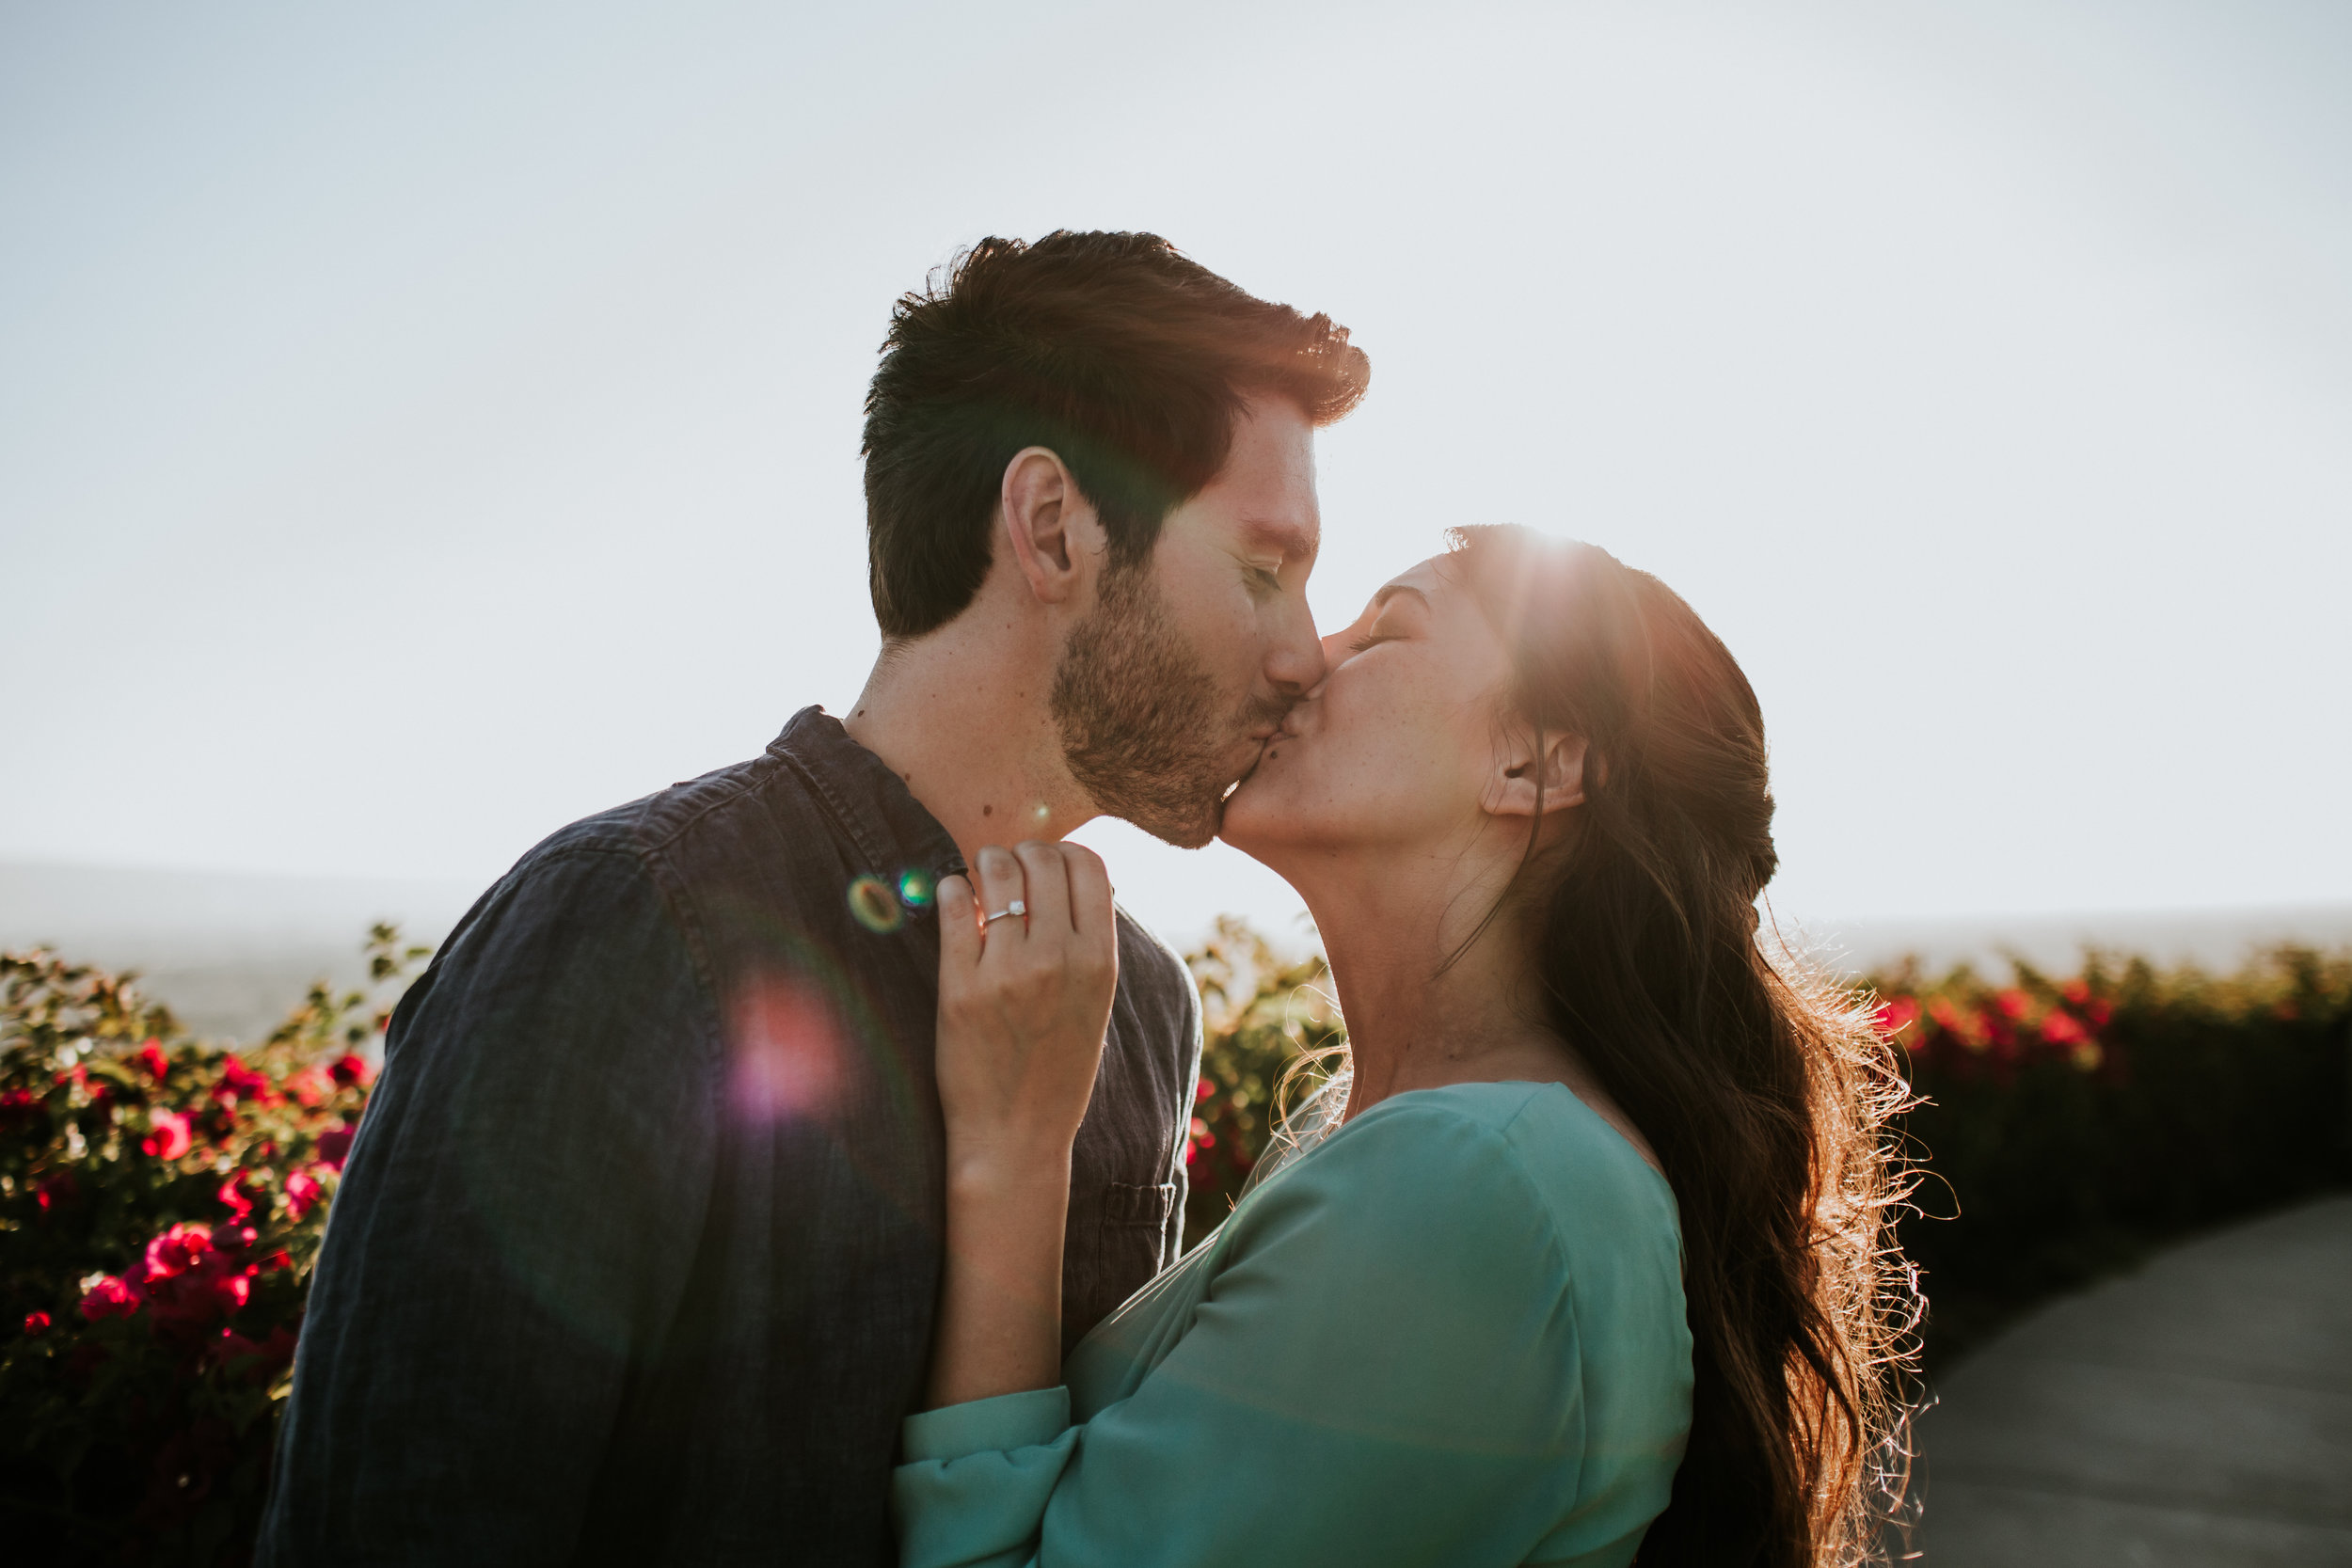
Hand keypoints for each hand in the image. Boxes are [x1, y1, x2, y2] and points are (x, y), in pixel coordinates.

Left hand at [934, 842, 1118, 1170]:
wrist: (1016, 1137)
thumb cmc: (1057, 1070)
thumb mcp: (1096, 1004)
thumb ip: (1090, 943)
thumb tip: (1078, 878)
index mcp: (1100, 961)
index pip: (1089, 865)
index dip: (1064, 854)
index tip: (1044, 867)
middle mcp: (1059, 959)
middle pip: (1042, 858)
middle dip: (1020, 854)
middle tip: (1005, 871)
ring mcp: (1009, 971)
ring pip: (996, 870)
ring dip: (985, 865)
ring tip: (979, 883)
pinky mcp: (961, 986)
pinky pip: (956, 905)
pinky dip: (953, 890)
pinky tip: (956, 901)